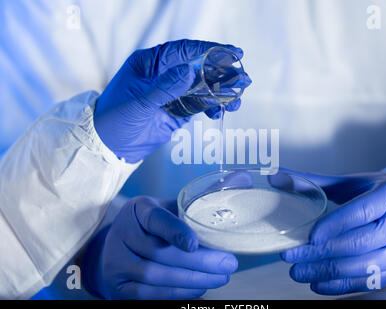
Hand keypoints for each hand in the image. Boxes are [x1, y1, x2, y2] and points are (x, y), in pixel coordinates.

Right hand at [81, 196, 237, 299]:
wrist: (121, 246)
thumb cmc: (158, 224)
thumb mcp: (173, 205)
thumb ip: (206, 194)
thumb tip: (245, 178)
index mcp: (138, 209)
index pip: (155, 219)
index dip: (174, 231)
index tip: (194, 244)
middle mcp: (122, 234)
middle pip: (159, 253)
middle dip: (198, 262)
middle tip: (228, 264)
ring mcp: (116, 263)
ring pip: (155, 276)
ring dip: (192, 280)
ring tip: (221, 277)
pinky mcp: (118, 287)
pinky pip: (149, 294)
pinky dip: (178, 293)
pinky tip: (199, 287)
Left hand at [94, 39, 243, 162]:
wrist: (108, 146)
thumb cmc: (114, 118)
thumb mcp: (138, 101)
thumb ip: (164, 87)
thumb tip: (189, 71)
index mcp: (150, 63)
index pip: (185, 51)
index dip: (209, 50)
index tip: (232, 53)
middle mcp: (164, 75)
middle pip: (199, 68)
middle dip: (222, 73)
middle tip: (242, 79)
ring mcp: (172, 93)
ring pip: (203, 87)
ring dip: (221, 91)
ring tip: (236, 98)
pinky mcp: (177, 111)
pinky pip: (200, 105)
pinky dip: (212, 107)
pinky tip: (220, 111)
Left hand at [270, 170, 385, 294]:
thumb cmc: (382, 193)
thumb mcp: (353, 183)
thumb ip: (314, 181)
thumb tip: (274, 177)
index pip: (360, 212)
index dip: (333, 226)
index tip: (308, 238)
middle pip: (359, 243)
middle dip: (320, 254)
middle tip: (290, 257)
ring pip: (363, 267)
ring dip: (327, 273)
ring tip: (298, 272)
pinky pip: (371, 281)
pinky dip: (342, 285)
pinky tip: (318, 284)